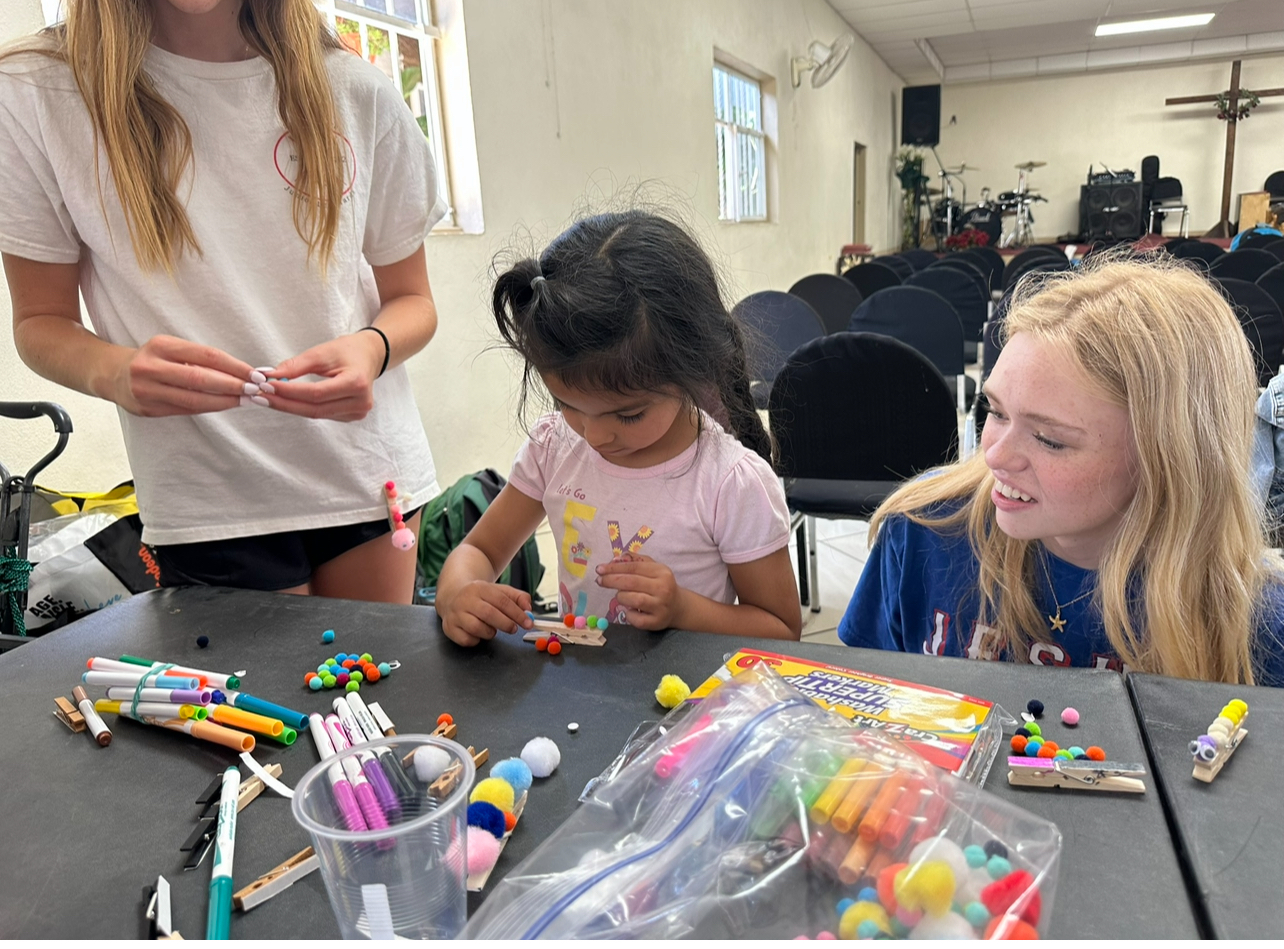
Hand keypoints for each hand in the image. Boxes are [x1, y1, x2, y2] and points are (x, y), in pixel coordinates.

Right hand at [112, 335, 253, 416]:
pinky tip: (225, 405)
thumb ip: (199, 358)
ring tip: (246, 400)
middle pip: (201, 379)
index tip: (255, 374)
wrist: (113, 374)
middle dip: (233, 386)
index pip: (206, 356)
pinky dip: (209, 407)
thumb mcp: (171, 348)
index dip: (234, 366)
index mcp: (160, 346)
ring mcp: (147, 391)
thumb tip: (242, 372)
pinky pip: (186, 410)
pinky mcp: (148, 410)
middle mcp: (151, 367)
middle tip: (255, 390)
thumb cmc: (153, 359)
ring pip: (194, 399)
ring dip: (225, 401)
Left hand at [257, 331, 385, 421]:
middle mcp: (360, 402)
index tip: (266, 386)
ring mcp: (357, 413)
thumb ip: (296, 366)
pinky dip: (302, 408)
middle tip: (260, 396)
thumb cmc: (348, 351)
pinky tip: (286, 402)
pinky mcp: (351, 416)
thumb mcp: (322, 352)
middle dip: (284, 403)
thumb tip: (270, 376)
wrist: (369, 356)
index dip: (289, 391)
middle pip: (314, 409)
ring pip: (316, 414)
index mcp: (356, 383)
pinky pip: (322, 414)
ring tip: (268, 398)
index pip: (316, 393)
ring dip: (290, 407)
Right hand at [438, 581, 532, 646]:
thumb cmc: (480, 596)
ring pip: (476, 628)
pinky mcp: (449, 628)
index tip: (528, 623)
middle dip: (506, 624)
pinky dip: (476, 640)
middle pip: (489, 614)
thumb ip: (518, 597)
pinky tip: (478, 633)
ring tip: (492, 628)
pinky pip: (466, 640)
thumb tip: (528, 608)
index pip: (502, 601)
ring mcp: (455, 614)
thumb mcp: (499, 591)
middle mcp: (465, 600)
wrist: (452, 595)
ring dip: (489, 632)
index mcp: (479, 588)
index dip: (517, 614)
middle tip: (514, 629)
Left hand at [595, 554, 686, 630]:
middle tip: (599, 580)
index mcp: (661, 572)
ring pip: (634, 600)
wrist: (677, 606)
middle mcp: (663, 588)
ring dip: (621, 597)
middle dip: (611, 580)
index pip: (634, 567)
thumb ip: (635, 561)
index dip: (614, 568)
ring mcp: (661, 606)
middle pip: (632, 582)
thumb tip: (615, 559)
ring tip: (619, 595)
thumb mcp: (652, 568)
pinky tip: (628, 610)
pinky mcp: (657, 622)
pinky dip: (628, 615)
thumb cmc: (660, 584)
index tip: (600, 569)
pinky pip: (636, 619)